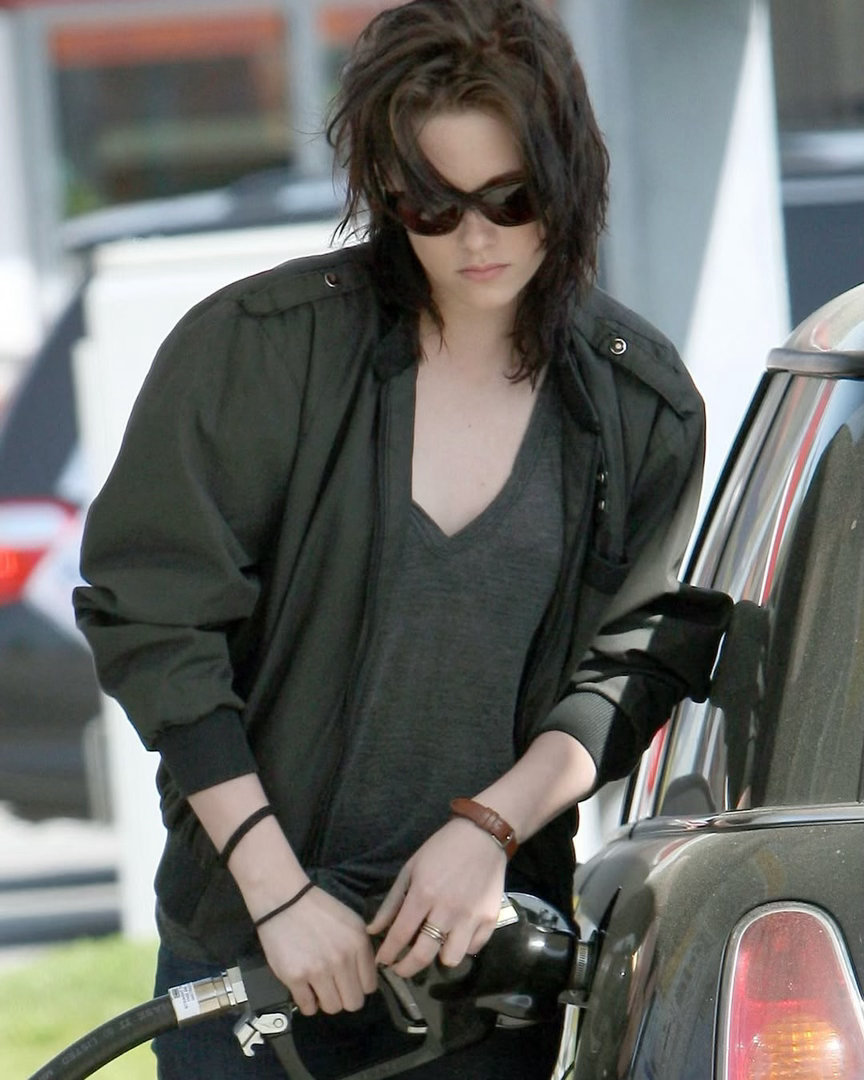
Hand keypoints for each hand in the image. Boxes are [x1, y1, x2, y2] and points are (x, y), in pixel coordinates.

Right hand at [256, 886, 377, 1016]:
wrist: (284, 900)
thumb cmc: (318, 910)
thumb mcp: (351, 923)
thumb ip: (361, 950)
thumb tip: (365, 978)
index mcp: (358, 944)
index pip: (370, 987)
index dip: (359, 986)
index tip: (349, 981)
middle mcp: (342, 960)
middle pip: (353, 1003)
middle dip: (344, 997)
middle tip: (334, 987)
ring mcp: (319, 970)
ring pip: (332, 1008)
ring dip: (326, 1001)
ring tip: (318, 986)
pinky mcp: (295, 977)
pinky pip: (308, 1008)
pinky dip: (307, 1003)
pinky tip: (304, 989)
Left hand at [367, 818, 506, 977]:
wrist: (482, 835)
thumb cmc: (441, 849)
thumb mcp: (411, 869)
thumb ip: (392, 902)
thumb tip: (373, 931)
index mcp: (423, 894)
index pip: (400, 935)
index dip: (388, 954)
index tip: (382, 961)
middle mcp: (447, 910)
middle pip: (423, 955)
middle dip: (406, 969)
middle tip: (400, 968)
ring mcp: (471, 916)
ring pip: (451, 959)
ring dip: (439, 957)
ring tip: (434, 947)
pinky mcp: (490, 919)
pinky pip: (473, 948)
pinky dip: (463, 946)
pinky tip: (457, 935)